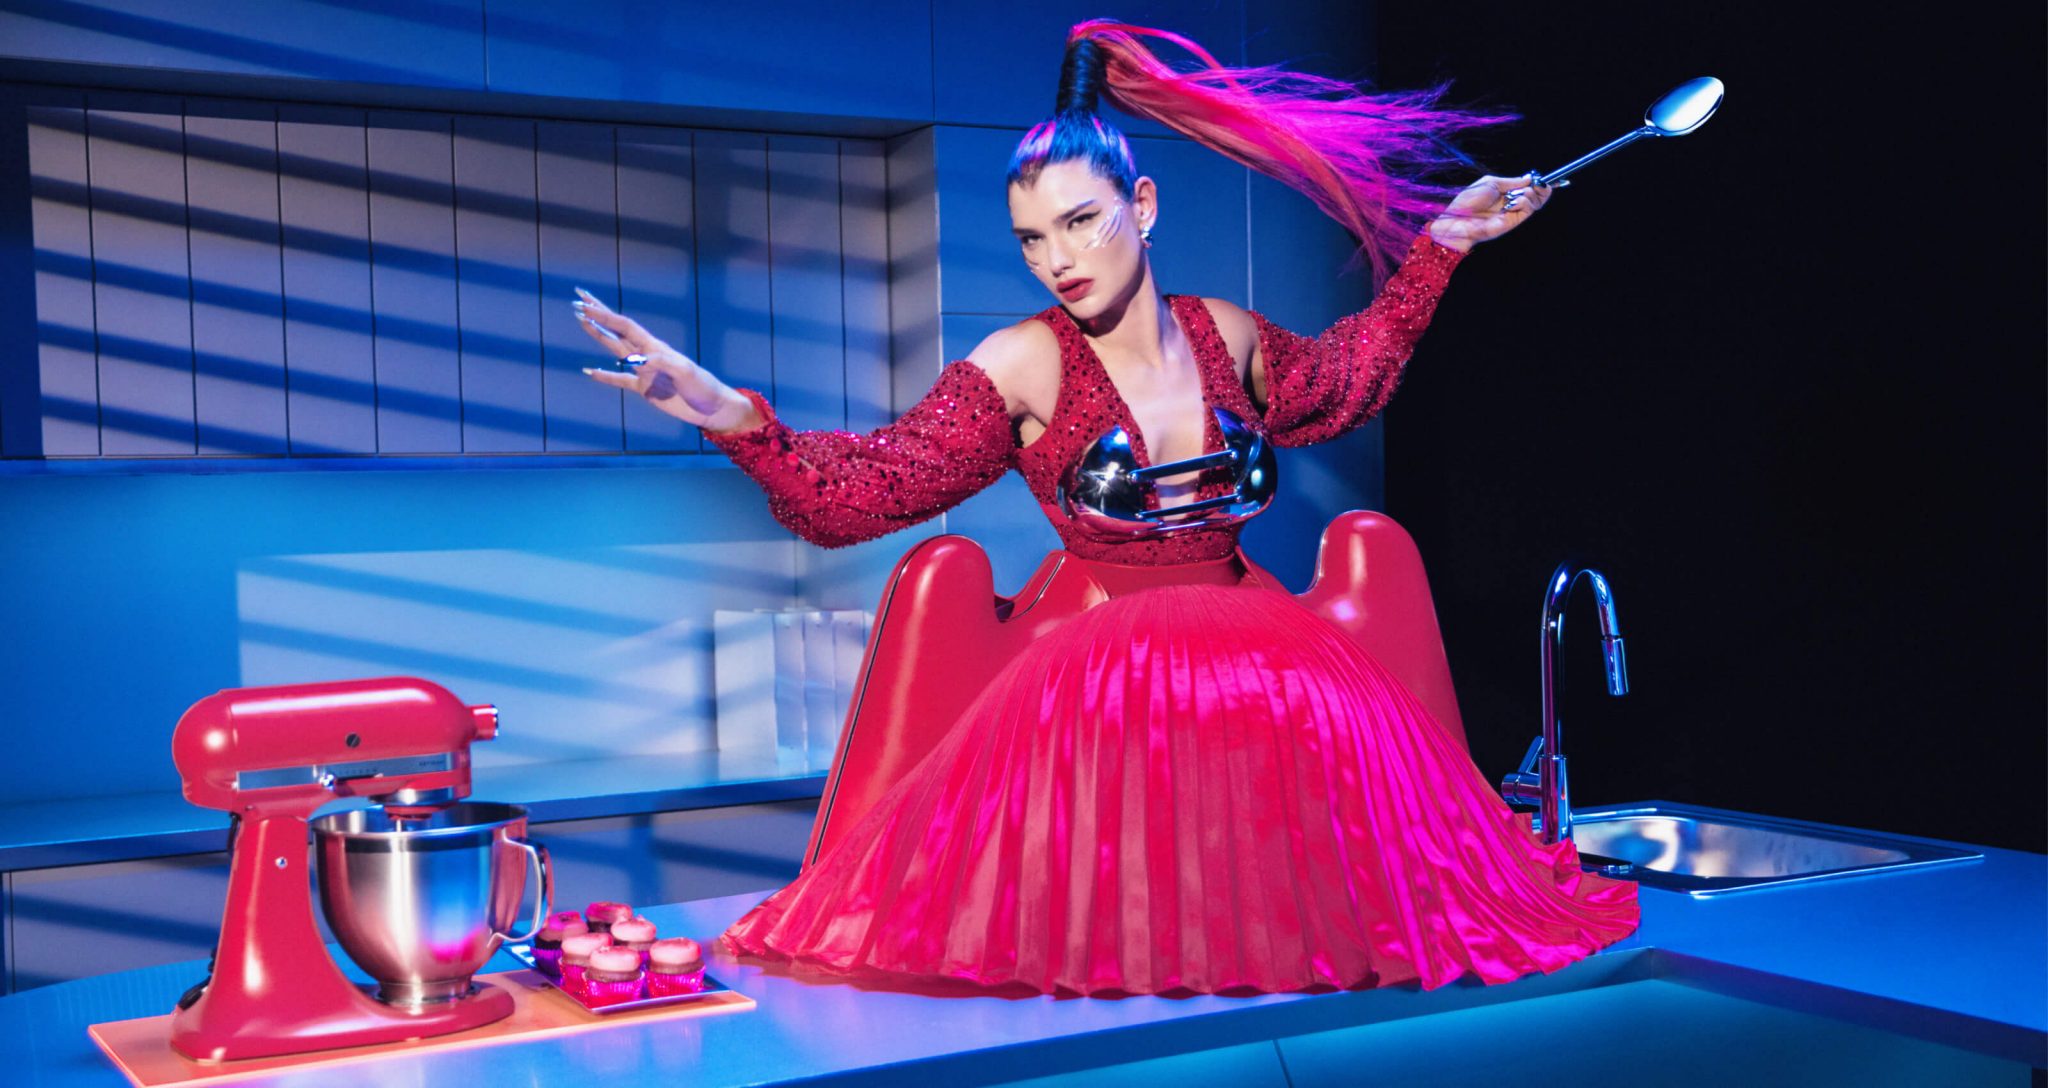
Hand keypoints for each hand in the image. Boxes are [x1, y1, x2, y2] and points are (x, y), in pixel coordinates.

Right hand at [572, 289, 763, 433]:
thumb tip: (633, 360)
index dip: (603, 315)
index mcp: (655, 346)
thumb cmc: (702, 387)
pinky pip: (620, 380)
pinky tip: (590, 371)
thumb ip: (660, 363)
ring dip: (598, 336)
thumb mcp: (684, 372)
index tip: (585, 304)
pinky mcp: (645, 389)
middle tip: (577, 301)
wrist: (712, 408)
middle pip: (616, 330)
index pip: (624, 326)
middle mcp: (646, 354)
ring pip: (615, 349)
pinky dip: (605, 376)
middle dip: (597, 315)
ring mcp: (644, 371)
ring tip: (582, 321)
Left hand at [1426, 173, 1557, 251]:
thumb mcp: (1491, 183)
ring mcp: (1513, 213)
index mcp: (1506, 192)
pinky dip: (1525, 202)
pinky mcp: (1512, 222)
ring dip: (1532, 194)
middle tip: (1539, 183)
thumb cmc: (1469, 200)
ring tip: (1519, 193)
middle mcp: (1511, 203)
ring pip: (1536, 203)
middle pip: (1537, 196)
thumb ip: (1511, 181)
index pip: (1528, 187)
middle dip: (1541, 187)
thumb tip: (1530, 178)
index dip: (1538, 182)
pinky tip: (1513, 201)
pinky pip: (1528, 210)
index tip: (1542, 177)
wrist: (1458, 219)